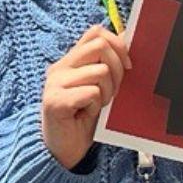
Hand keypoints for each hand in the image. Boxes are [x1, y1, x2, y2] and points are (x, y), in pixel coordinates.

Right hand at [41, 25, 130, 169]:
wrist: (63, 150)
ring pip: (100, 71)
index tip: (127, 65)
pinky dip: (97, 105)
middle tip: (113, 91)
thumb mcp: (99, 86)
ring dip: (108, 92)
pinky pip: (91, 92)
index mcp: (70, 61)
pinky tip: (87, 113)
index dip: (118, 44)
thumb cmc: (83, 118)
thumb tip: (126, 40)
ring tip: (97, 105)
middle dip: (117, 69)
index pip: (96, 32)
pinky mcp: (55, 101)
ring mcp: (55, 84)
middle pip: (100, 46)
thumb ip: (107, 64)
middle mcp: (60, 67)